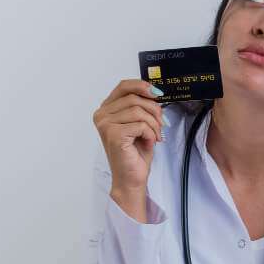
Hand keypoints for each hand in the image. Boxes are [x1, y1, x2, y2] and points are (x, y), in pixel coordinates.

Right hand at [92, 80, 166, 212]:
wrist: (132, 178)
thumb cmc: (135, 153)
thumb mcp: (139, 123)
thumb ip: (141, 105)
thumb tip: (154, 91)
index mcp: (106, 110)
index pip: (123, 86)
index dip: (142, 86)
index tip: (157, 93)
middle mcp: (102, 115)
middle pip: (134, 98)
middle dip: (154, 110)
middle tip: (162, 124)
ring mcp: (106, 125)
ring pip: (139, 111)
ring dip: (154, 123)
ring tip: (156, 135)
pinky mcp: (114, 135)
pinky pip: (141, 124)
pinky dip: (151, 133)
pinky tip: (149, 142)